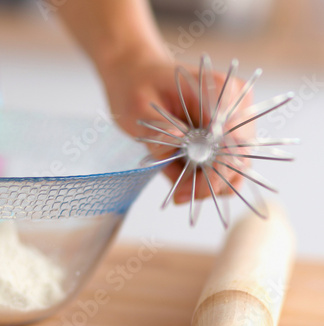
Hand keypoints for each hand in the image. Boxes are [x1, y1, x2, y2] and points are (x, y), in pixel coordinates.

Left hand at [99, 55, 253, 203]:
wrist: (137, 77)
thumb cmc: (137, 86)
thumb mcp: (138, 106)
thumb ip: (158, 127)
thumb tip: (177, 142)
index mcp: (218, 89)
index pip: (233, 136)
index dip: (217, 169)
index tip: (192, 189)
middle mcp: (233, 105)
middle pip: (240, 157)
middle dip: (212, 183)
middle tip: (179, 197)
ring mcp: (231, 122)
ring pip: (235, 167)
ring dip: (208, 185)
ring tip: (178, 193)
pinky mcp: (222, 138)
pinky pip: (222, 168)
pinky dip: (204, 181)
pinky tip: (180, 186)